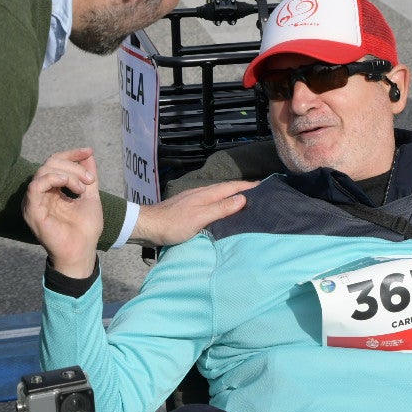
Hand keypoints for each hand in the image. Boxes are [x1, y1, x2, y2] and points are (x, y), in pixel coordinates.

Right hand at [23, 149, 103, 278]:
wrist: (83, 251)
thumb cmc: (85, 229)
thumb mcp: (90, 196)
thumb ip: (87, 176)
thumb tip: (88, 154)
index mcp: (52, 191)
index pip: (55, 163)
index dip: (71, 154)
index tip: (88, 151)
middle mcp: (40, 194)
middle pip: (50, 163)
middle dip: (73, 166)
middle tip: (90, 181)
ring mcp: (34, 202)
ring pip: (44, 171)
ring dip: (67, 174)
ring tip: (82, 188)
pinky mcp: (32, 210)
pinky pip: (36, 186)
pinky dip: (53, 179)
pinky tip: (68, 185)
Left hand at [130, 179, 255, 247]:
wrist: (148, 226)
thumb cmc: (173, 224)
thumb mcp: (200, 218)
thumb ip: (221, 208)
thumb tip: (242, 198)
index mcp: (207, 194)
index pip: (232, 187)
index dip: (248, 186)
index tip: (264, 185)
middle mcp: (201, 192)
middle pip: (226, 188)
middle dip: (242, 189)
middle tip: (258, 192)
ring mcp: (193, 198)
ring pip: (218, 193)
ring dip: (232, 195)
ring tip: (244, 200)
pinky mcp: (188, 206)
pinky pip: (211, 200)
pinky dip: (221, 201)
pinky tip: (221, 208)